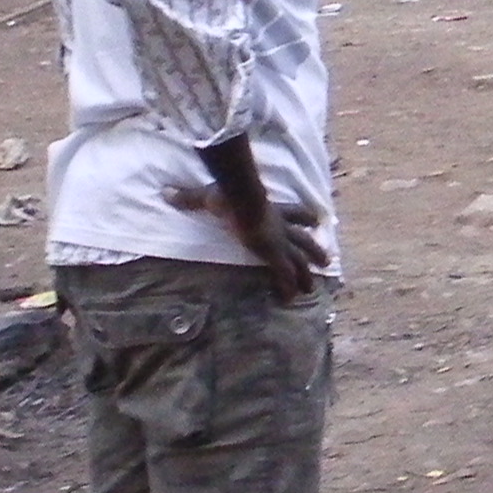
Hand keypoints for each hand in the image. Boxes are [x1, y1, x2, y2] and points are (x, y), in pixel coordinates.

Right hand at [167, 183, 325, 300]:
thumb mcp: (209, 194)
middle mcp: (280, 226)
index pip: (293, 212)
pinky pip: (284, 275)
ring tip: (313, 288)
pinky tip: (290, 300)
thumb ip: (190, 196)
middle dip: (314, 250)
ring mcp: (279, 241)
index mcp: (271, 210)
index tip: (315, 220)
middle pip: (303, 239)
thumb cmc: (227, 194)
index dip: (303, 216)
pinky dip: (287, 287)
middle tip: (326, 260)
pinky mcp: (274, 255)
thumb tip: (166, 192)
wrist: (239, 201)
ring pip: (299, 260)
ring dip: (306, 274)